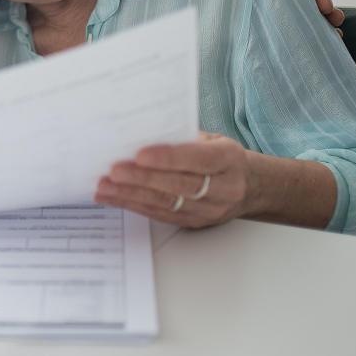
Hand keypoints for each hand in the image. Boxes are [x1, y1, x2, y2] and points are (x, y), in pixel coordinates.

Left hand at [95, 132, 253, 228]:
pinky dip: (134, 205)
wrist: (250, 187)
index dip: (168, 158)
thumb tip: (143, 133)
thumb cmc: (224, 157)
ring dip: (131, 195)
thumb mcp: (213, 139)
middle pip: (179, 185)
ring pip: (167, 203)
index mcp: (229, 159)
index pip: (198, 160)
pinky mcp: (195, 223)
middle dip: (143, 179)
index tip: (139, 154)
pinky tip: (114, 198)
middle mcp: (224, 188)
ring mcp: (210, 210)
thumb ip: (183, 137)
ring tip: (105, 187)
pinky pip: (161, 215)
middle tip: (114, 172)